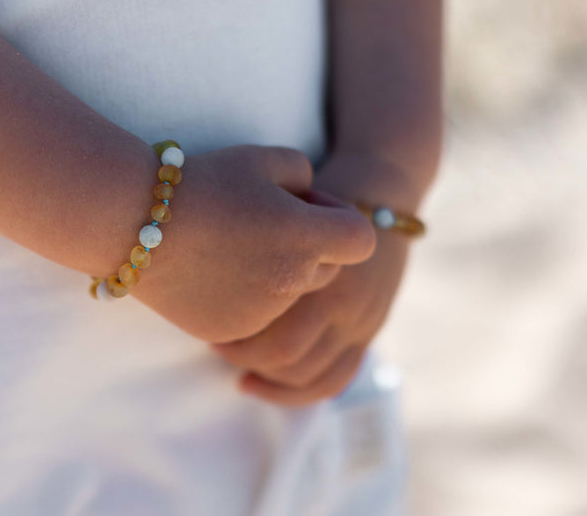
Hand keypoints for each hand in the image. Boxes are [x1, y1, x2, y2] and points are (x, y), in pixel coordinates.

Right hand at [129, 145, 376, 343]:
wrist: (133, 221)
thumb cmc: (203, 181)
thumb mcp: (265, 158)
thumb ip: (305, 174)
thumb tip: (312, 200)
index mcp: (307, 237)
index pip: (361, 239)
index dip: (340, 220)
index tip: (308, 206)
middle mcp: (293, 282)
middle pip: (328, 270)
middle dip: (308, 248)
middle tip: (265, 222)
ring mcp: (262, 312)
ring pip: (291, 296)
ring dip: (277, 274)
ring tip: (233, 245)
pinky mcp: (232, 331)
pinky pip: (256, 315)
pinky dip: (245, 296)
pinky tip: (211, 270)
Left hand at [209, 155, 416, 404]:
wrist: (381, 197)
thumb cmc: (320, 195)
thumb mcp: (291, 205)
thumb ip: (261, 238)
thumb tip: (205, 266)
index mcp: (328, 274)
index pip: (275, 332)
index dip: (235, 334)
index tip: (210, 321)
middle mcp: (346, 305)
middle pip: (284, 356)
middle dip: (244, 354)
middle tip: (216, 342)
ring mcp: (362, 324)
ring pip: (308, 376)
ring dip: (266, 374)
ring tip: (236, 359)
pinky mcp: (367, 335)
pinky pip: (333, 380)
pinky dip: (292, 392)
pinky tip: (256, 383)